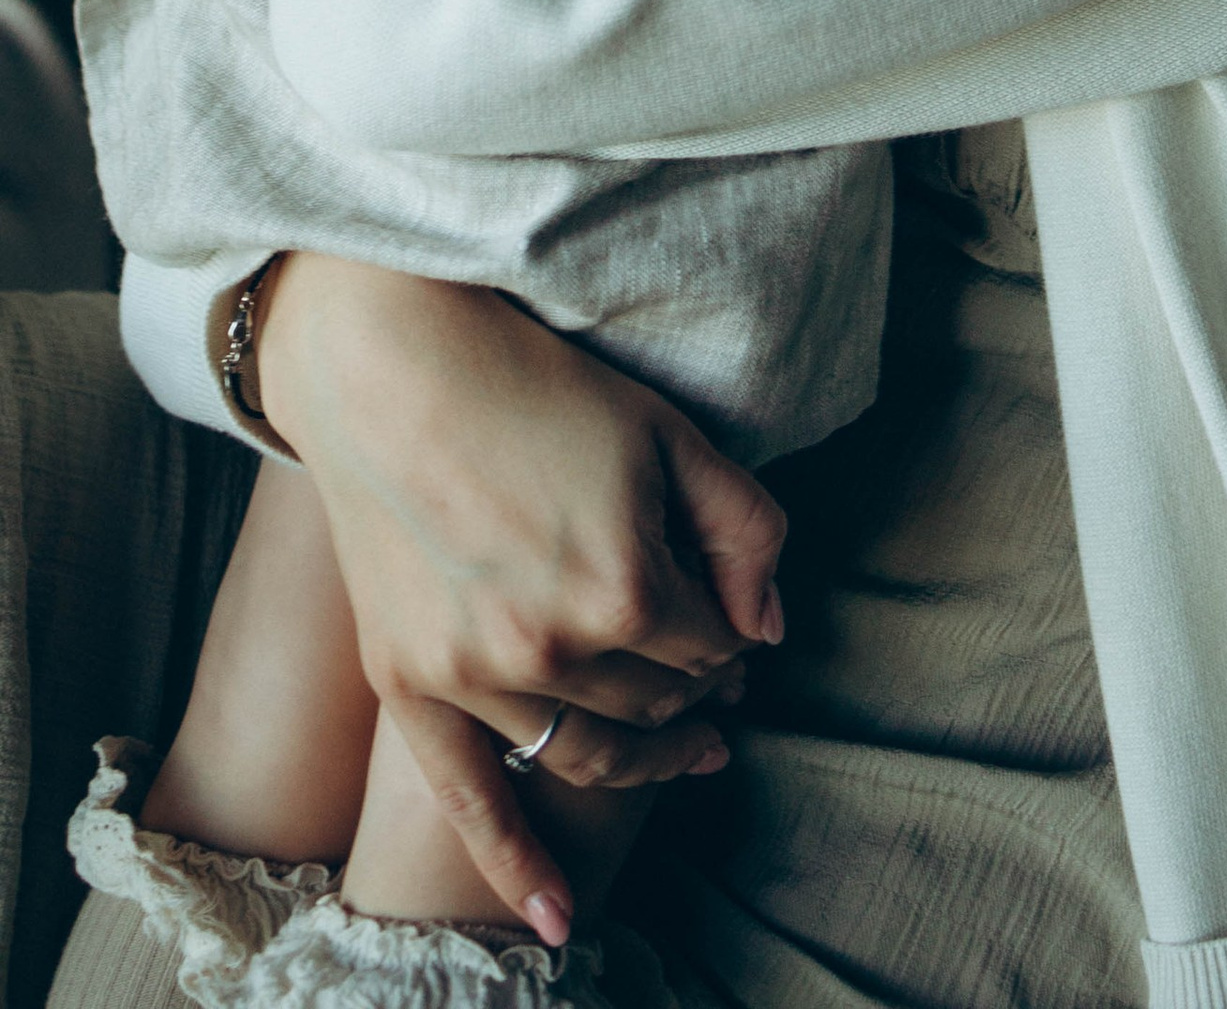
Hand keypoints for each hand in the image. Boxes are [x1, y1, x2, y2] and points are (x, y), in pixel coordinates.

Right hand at [255, 258, 785, 935]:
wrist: (391, 371)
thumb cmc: (539, 389)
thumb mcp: (668, 434)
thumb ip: (743, 529)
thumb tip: (768, 631)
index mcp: (627, 586)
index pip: (715, 649)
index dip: (735, 640)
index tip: (736, 627)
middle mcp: (552, 648)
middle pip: (656, 706)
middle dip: (697, 696)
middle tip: (713, 681)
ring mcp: (474, 678)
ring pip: (587, 753)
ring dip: (644, 758)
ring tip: (685, 750)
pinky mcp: (410, 688)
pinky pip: (467, 803)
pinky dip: (514, 868)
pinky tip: (556, 922)